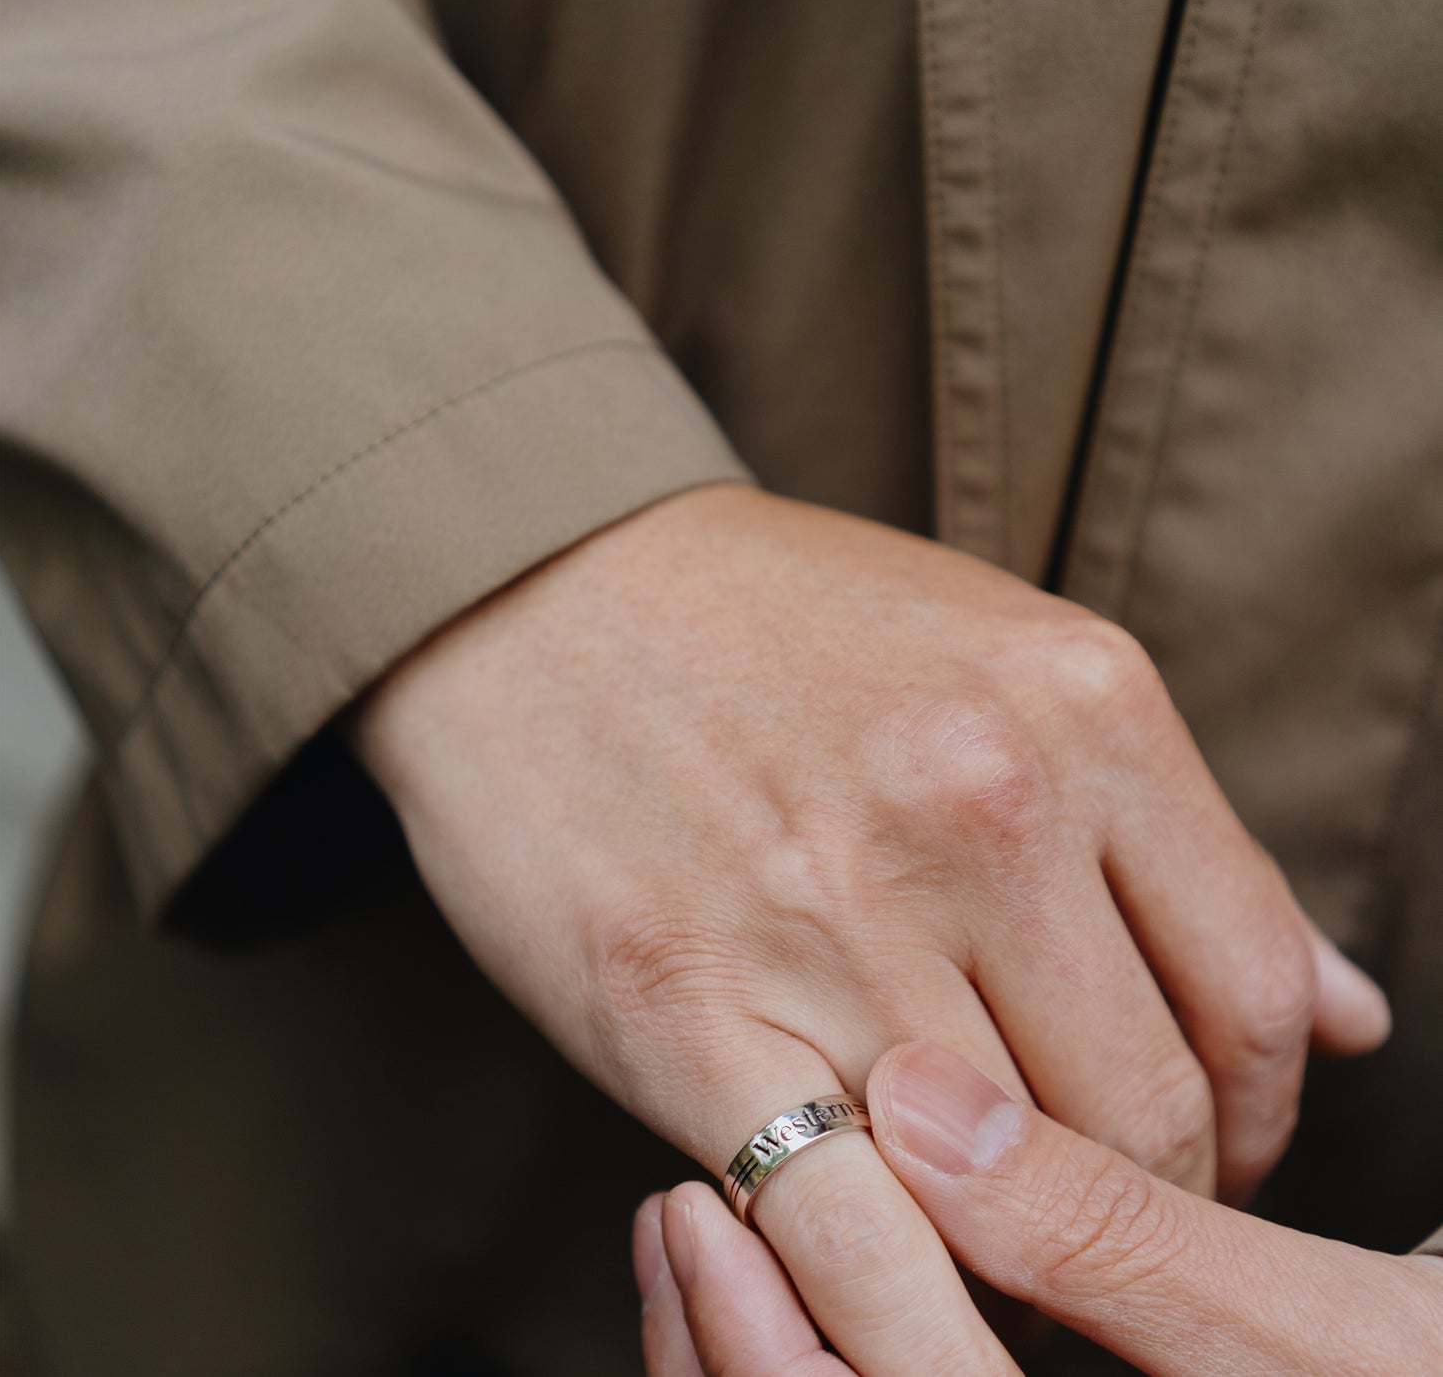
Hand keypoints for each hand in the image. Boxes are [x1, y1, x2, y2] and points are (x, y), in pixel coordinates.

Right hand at [351, 485, 1387, 1373]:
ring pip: (1024, 1193)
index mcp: (1083, 710)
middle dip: (1146, 1195)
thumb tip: (1348, 1011)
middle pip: (1156, 1114)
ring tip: (990, 1228)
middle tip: (1092, 1200)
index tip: (1207, 1137)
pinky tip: (922, 1299)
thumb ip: (1172, 838)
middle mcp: (985, 808)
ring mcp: (839, 915)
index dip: (1257, 1109)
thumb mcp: (1002, 658)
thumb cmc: (769, 621)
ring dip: (1027, 1251)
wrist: (537, 584)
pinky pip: (860, 1241)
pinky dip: (917, 1320)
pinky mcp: (697, 1010)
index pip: (1261, 992)